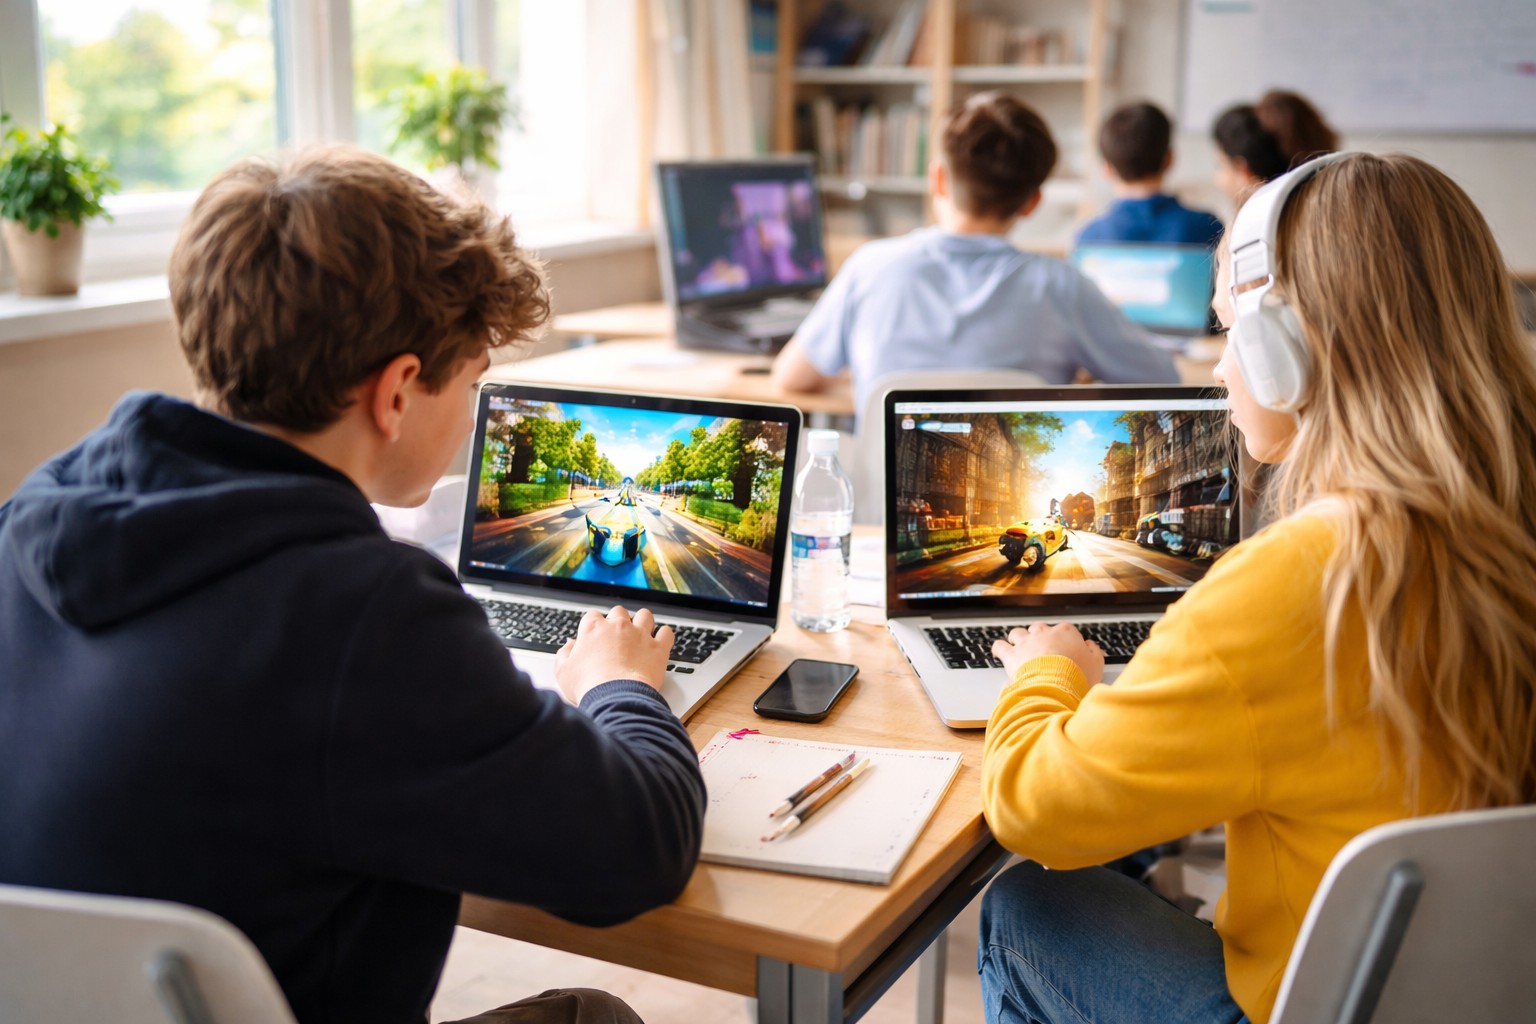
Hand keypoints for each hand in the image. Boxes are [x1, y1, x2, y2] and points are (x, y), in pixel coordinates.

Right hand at [554, 605, 673, 703]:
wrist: (615, 697)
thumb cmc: (589, 686)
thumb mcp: (564, 671)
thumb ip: (565, 654)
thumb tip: (570, 646)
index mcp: (593, 629)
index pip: (592, 615)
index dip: (593, 625)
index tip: (595, 634)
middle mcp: (618, 627)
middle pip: (619, 611)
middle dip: (618, 620)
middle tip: (617, 634)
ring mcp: (640, 635)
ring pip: (645, 615)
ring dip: (642, 622)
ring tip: (641, 632)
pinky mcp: (658, 648)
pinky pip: (666, 632)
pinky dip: (664, 635)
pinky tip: (660, 641)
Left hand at [991, 622, 1104, 686]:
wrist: (1056, 686)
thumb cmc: (1077, 677)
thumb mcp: (1096, 665)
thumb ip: (1094, 653)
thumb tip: (1090, 646)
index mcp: (1066, 633)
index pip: (1063, 630)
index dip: (1063, 640)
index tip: (1064, 649)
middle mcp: (1044, 633)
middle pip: (1039, 629)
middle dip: (1039, 638)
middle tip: (1041, 650)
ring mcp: (1026, 643)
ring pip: (1018, 633)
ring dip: (1018, 639)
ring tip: (1019, 647)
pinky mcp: (1012, 655)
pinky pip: (1000, 646)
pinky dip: (999, 648)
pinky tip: (999, 651)